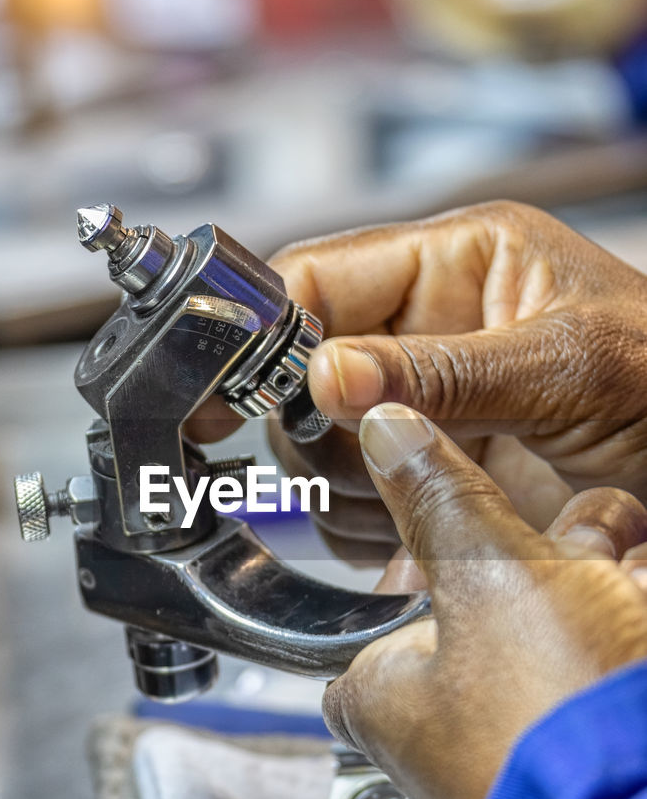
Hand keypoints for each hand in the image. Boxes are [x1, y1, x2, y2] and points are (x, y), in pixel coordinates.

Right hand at [192, 201, 646, 562]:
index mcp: (457, 265)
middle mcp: (428, 336)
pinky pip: (355, 509)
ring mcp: (426, 413)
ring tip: (431, 491)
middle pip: (302, 376)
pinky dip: (370, 532)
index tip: (226, 387)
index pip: (319, 278)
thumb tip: (327, 373)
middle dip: (324, 427)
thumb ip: (447, 369)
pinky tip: (425, 530)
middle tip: (377, 456)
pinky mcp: (432, 480)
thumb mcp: (571, 365)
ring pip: (319, 450)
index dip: (268, 331)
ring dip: (350, 487)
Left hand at [323, 402, 646, 798]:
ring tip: (630, 551)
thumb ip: (439, 498)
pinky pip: (600, 666)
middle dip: (542, 551)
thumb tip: (386, 431)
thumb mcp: (490, 571)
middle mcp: (448, 729)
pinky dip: (624, 618)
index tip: (441, 521)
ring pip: (555, 631)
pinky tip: (643, 594)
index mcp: (387, 697)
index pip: (364, 625)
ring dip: (598, 577)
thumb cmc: (554, 720)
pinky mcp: (592, 747)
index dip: (406, 565)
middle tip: (585, 524)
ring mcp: (526, 742)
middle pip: (481, 610)